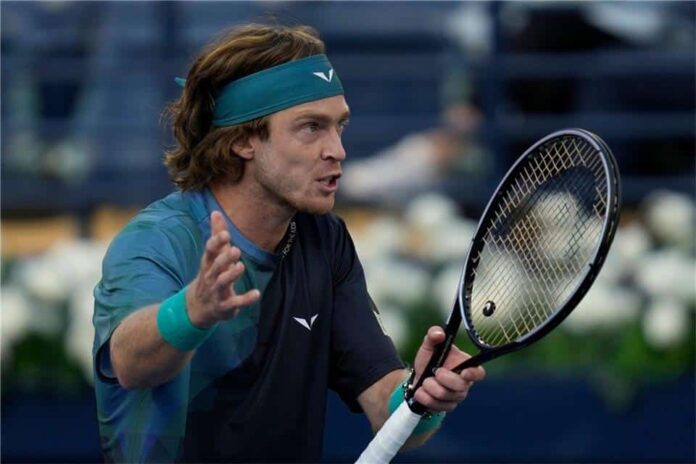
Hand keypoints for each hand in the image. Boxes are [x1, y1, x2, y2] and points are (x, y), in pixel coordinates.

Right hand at [186, 211, 260, 327]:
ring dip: (232, 275)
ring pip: (223, 283)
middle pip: (215, 266)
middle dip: (224, 259)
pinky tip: (257, 294)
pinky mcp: (224, 306)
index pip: (209, 251)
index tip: (225, 234)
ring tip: (241, 266)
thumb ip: (217, 235)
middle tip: (235, 250)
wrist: (198, 307)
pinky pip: (235, 303)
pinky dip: (245, 299)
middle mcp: (210, 276)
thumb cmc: (210, 275)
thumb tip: (216, 212)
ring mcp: (216, 292)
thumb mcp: (212, 256)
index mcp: (208, 263)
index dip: (216, 243)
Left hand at [411, 326, 484, 411]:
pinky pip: (438, 406)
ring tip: (425, 380)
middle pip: (460, 387)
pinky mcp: (447, 406)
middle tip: (434, 372)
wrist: (418, 376)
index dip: (474, 374)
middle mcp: (464, 383)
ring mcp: (456, 396)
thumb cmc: (429, 359)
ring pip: (446, 396)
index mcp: (465, 365)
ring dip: (430, 387)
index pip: (478, 372)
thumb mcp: (429, 345)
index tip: (463, 372)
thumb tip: (439, 333)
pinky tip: (421, 391)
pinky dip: (425, 398)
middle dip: (444, 379)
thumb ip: (433, 335)